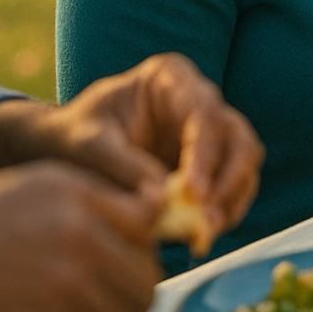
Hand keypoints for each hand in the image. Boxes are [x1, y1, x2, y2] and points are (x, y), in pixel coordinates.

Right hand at [0, 162, 162, 311]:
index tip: (128, 254)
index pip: (148, 222)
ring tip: (72, 301)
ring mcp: (60, 287)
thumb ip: (95, 198)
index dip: (142, 244)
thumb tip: (154, 214)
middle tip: (105, 290)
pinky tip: (53, 311)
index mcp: (73, 195)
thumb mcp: (31, 189)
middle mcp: (75, 237)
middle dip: (133, 288)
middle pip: (144, 278)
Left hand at [27, 54, 262, 251]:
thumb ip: (124, 166)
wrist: (67, 148)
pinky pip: (234, 185)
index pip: (203, 113)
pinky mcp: (210, 162)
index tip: (192, 194)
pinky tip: (203, 234)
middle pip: (236, 135)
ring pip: (244, 160)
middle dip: (228, 180)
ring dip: (232, 198)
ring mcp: (208, 131)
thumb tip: (162, 200)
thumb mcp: (88, 146)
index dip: (205, 153)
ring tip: (206, 232)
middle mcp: (198, 99)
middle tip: (207, 220)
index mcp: (171, 77)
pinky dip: (225, 210)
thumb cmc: (75, 135)